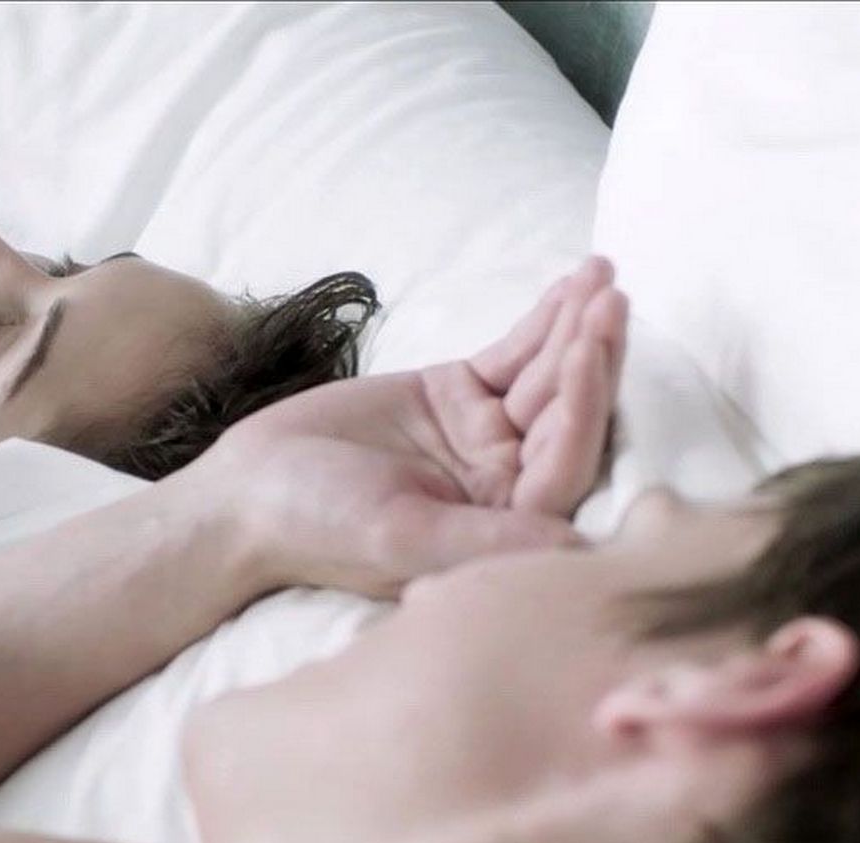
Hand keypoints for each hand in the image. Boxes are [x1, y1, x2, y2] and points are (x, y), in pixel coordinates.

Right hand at [174, 257, 627, 595]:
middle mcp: (507, 484)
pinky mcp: (457, 397)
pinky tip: (573, 285)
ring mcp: (485, 438)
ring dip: (575, 328)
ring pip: (545, 377)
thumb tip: (575, 550)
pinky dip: (542, 321)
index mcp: (504, 529)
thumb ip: (485, 541)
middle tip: (610, 300)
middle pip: (567, 413)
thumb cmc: (315, 528)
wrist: (249, 492)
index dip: (583, 406)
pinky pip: (512, 355)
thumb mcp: (399, 537)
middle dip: (591, 356)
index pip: (565, 463)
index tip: (588, 350)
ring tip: (601, 274)